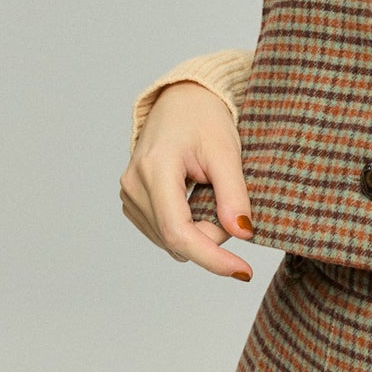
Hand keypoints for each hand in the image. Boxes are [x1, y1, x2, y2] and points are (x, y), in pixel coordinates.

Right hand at [119, 80, 254, 280]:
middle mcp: (133, 185)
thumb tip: (241, 234)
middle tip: (232, 206)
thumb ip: (234, 194)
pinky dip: (188, 226)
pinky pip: (164, 232)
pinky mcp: (132, 201)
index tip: (243, 270)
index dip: (211, 257)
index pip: (178, 231)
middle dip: (212, 235)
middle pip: (176, 239)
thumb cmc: (204, 118)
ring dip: (200, 231)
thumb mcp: (227, 152)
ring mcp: (128, 195)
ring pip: (170, 240)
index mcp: (154, 169)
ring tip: (212, 194)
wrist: (181, 100)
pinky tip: (197, 200)